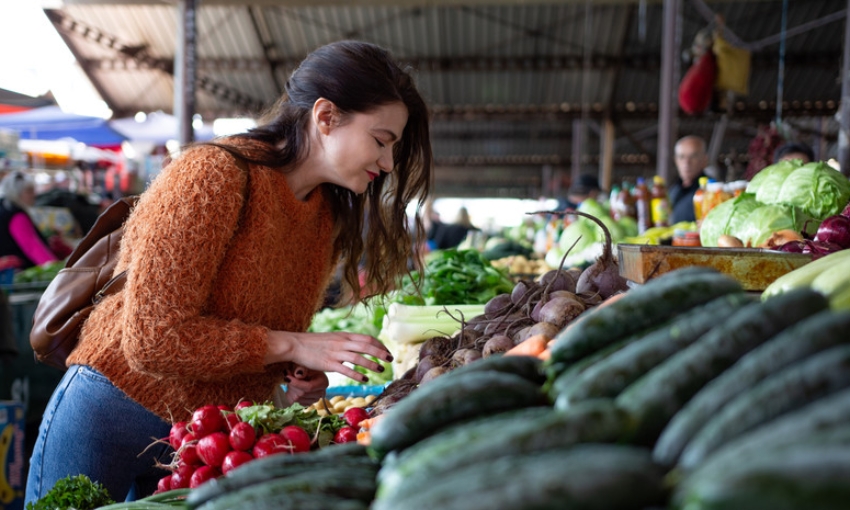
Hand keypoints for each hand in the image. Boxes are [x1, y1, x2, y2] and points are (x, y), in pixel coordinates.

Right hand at [266, 331, 392, 382]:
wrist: (295, 344)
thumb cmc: (313, 343)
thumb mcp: (332, 338)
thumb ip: (345, 342)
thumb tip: (358, 347)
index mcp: (344, 336)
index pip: (367, 338)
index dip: (379, 345)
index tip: (386, 351)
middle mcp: (342, 343)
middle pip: (367, 346)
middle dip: (381, 353)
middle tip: (390, 359)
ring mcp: (335, 353)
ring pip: (359, 358)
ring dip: (372, 364)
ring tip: (381, 370)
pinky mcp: (328, 364)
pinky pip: (346, 369)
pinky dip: (357, 374)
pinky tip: (364, 379)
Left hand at [282, 368, 328, 405]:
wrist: (308, 373)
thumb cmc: (307, 368)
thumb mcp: (306, 365)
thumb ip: (302, 369)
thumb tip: (298, 375)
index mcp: (323, 382)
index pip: (309, 387)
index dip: (296, 383)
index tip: (287, 377)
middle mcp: (321, 393)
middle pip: (302, 394)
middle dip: (292, 386)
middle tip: (287, 378)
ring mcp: (315, 399)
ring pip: (298, 399)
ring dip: (291, 391)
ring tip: (290, 382)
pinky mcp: (309, 403)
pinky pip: (297, 402)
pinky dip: (292, 396)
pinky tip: (292, 388)